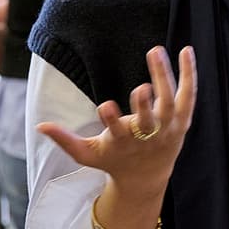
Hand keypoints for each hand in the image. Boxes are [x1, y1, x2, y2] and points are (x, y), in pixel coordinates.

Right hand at [35, 46, 196, 198]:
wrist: (145, 177)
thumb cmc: (113, 161)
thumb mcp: (87, 154)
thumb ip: (65, 140)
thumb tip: (39, 126)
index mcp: (122, 142)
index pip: (117, 131)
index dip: (111, 120)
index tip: (105, 106)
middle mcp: (147, 136)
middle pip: (148, 119)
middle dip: (144, 104)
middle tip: (141, 86)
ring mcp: (167, 128)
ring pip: (169, 102)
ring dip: (164, 77)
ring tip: (156, 51)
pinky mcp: (182, 120)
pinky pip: (188, 94)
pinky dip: (188, 73)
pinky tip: (186, 51)